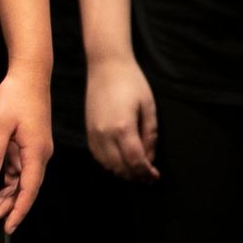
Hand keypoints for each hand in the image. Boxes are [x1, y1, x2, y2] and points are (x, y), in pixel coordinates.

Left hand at [0, 67, 51, 233]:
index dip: (18, 211)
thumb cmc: (16, 95)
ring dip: (6, 196)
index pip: (29, 190)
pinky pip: (18, 170)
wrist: (30, 72)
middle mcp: (39, 155)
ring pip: (21, 181)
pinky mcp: (28, 145)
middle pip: (25, 189)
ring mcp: (34, 150)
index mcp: (36, 152)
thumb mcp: (1, 123)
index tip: (8, 228)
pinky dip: (8, 182)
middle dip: (7, 207)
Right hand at [85, 55, 159, 180]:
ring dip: (122, 171)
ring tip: (136, 170)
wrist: (106, 65)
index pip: (135, 162)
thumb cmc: (132, 82)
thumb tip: (149, 158)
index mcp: (123, 127)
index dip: (146, 173)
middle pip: (120, 167)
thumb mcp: (148, 107)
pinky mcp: (88, 130)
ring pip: (107, 164)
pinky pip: (97, 156)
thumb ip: (150, 135)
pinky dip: (109, 163)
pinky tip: (120, 160)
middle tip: (148, 177)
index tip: (155, 176)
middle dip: (136, 175)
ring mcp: (93, 132)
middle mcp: (105, 133)